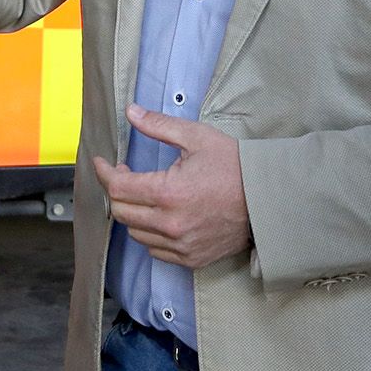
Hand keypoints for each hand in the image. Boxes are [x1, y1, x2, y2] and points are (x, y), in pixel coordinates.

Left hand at [92, 105, 251, 270]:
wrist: (268, 199)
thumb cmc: (235, 166)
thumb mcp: (197, 137)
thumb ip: (159, 126)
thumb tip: (130, 112)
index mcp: (168, 193)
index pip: (117, 188)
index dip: (104, 173)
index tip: (102, 163)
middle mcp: (170, 224)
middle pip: (122, 212)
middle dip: (117, 191)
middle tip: (126, 175)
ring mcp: (180, 245)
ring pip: (136, 233)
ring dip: (133, 213)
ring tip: (145, 195)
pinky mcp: (191, 259)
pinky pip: (155, 250)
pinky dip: (151, 234)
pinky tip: (161, 217)